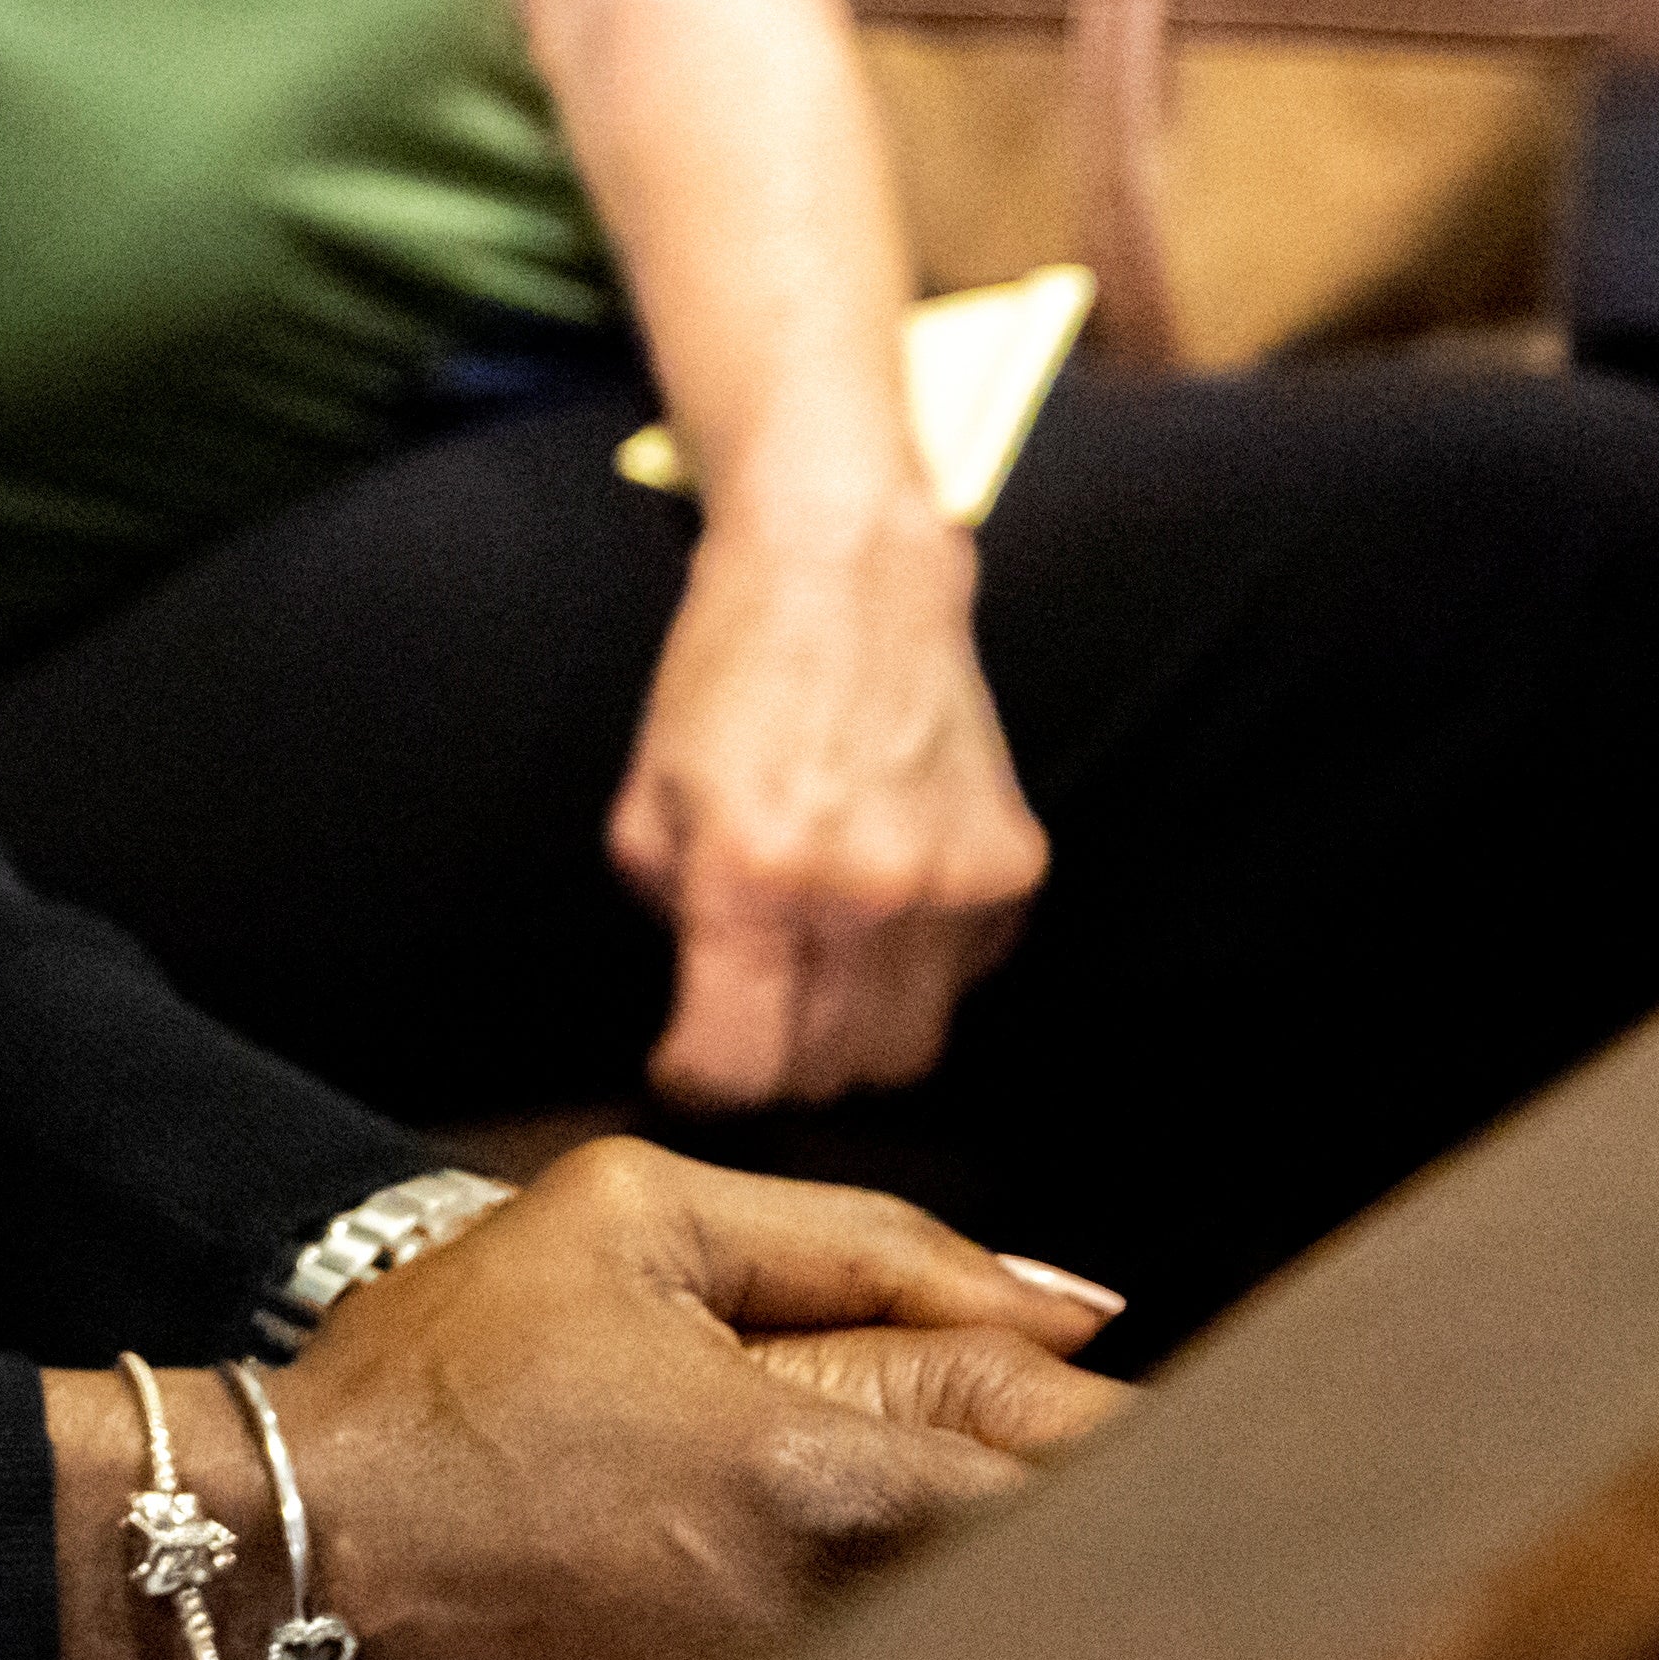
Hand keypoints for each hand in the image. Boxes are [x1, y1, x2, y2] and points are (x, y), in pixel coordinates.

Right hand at [47, 1143, 1123, 1659]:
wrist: (277, 1562)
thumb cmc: (435, 1388)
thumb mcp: (628, 1219)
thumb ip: (870, 1243)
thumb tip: (1070, 1303)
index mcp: (821, 1479)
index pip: (1092, 1476)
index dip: (1137, 1441)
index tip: (1128, 1414)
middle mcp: (826, 1627)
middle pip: (1059, 1582)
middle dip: (1066, 1514)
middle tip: (1016, 1462)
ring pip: (975, 1648)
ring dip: (967, 1584)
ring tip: (827, 1522)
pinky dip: (880, 1648)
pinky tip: (787, 1597)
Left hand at [611, 486, 1044, 1103]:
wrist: (845, 575)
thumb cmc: (730, 678)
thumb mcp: (644, 800)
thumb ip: (669, 918)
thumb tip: (705, 1009)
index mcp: (753, 876)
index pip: (738, 1065)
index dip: (700, 1084)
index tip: (688, 1067)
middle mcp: (863, 892)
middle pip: (831, 1076)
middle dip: (777, 1068)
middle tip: (750, 1019)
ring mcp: (952, 884)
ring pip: (909, 1048)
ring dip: (854, 1036)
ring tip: (817, 972)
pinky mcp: (1014, 868)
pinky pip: (965, 982)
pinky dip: (919, 973)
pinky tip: (880, 907)